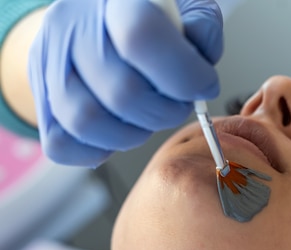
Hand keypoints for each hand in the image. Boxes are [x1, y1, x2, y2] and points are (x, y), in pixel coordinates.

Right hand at [29, 0, 222, 166]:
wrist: (99, 12)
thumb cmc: (150, 13)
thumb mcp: (185, 5)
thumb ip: (201, 30)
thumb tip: (200, 72)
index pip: (142, 38)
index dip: (183, 75)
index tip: (205, 85)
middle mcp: (73, 26)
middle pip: (121, 92)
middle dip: (166, 112)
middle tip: (178, 103)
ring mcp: (50, 62)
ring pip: (87, 122)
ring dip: (133, 134)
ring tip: (149, 116)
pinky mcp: (41, 95)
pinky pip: (61, 144)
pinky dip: (98, 150)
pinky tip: (121, 129)